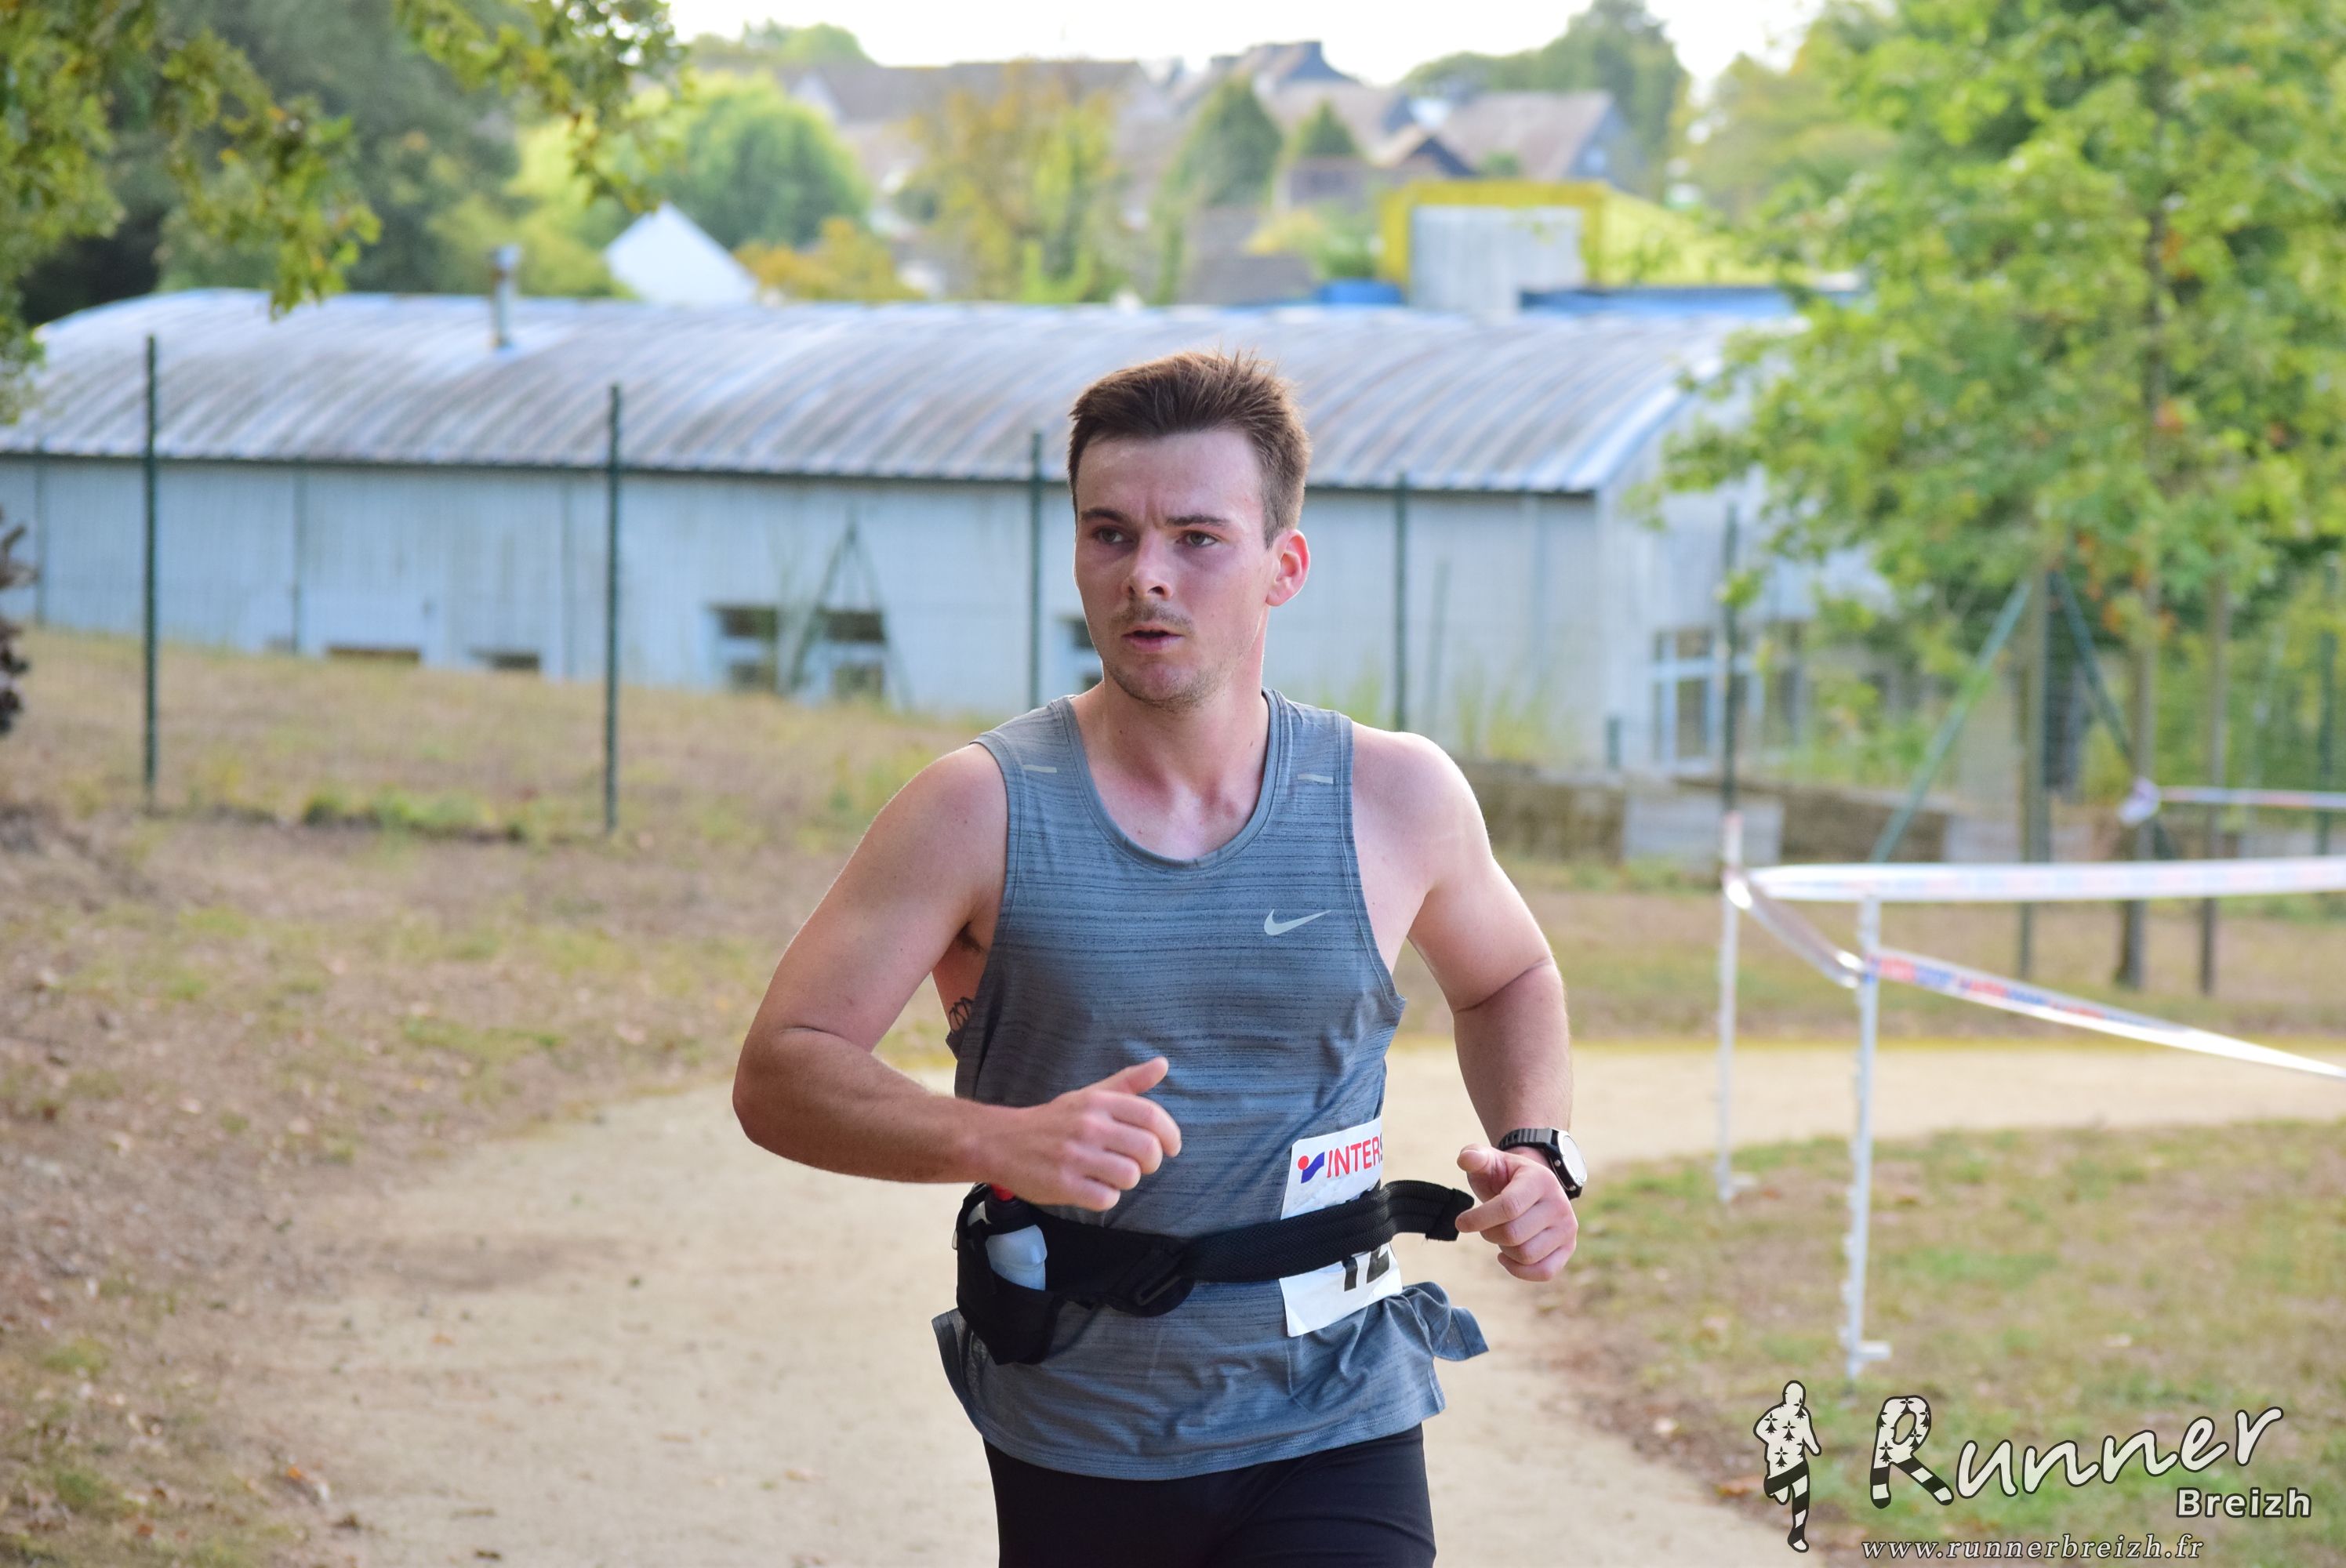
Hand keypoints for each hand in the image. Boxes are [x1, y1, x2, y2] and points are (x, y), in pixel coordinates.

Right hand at [987, 1056, 1182, 1211]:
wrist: (1002, 1142)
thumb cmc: (1054, 1121)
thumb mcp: (1090, 1095)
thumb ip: (1128, 1083)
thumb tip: (1163, 1064)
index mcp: (1098, 1102)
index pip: (1151, 1115)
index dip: (1170, 1134)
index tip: (1171, 1147)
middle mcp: (1089, 1126)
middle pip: (1147, 1149)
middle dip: (1151, 1163)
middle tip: (1139, 1165)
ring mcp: (1075, 1156)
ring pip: (1130, 1176)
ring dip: (1127, 1181)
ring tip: (1111, 1176)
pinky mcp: (1064, 1184)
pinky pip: (1106, 1198)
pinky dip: (1105, 1197)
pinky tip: (1093, 1188)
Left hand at [1454, 1143, 1576, 1281]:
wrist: (1531, 1187)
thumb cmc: (1504, 1176)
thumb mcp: (1489, 1161)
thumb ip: (1474, 1156)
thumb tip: (1466, 1159)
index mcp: (1540, 1180)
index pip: (1508, 1207)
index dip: (1479, 1218)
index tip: (1461, 1222)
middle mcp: (1560, 1204)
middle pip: (1513, 1235)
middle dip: (1489, 1233)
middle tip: (1486, 1225)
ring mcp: (1567, 1228)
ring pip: (1526, 1255)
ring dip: (1504, 1249)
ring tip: (1501, 1233)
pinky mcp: (1567, 1248)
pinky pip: (1544, 1272)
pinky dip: (1519, 1270)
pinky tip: (1506, 1256)